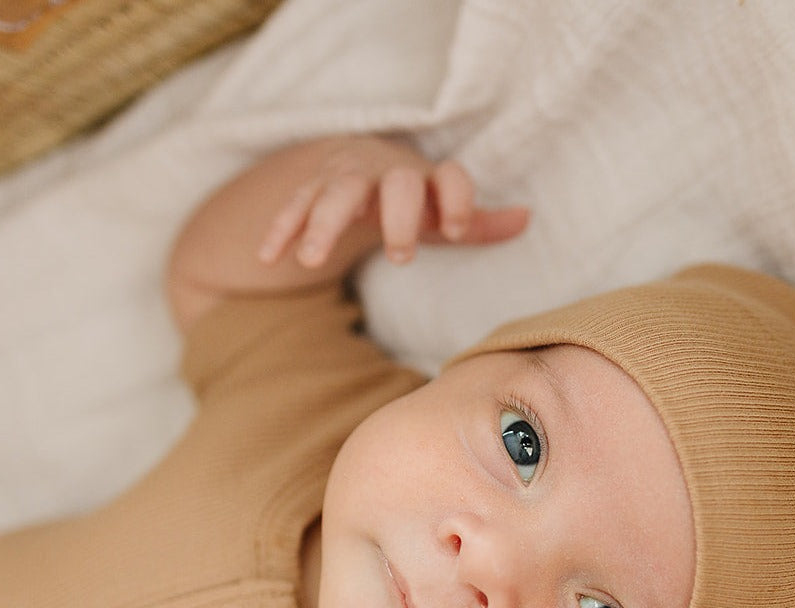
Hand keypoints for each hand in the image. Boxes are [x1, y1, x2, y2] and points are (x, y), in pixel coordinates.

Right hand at [255, 136, 529, 267]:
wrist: (354, 161)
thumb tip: (528, 217)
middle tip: (401, 256)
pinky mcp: (309, 190)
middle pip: (393, 184)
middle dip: (397, 217)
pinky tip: (266, 257)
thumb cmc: (410, 198)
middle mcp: (385, 171)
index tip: (454, 230)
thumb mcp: (441, 210)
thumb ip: (478, 221)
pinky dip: (280, 230)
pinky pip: (292, 207)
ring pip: (333, 194)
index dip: (456, 199)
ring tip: (310, 261)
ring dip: (321, 225)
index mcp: (425, 177)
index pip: (449, 177)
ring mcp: (344, 178)